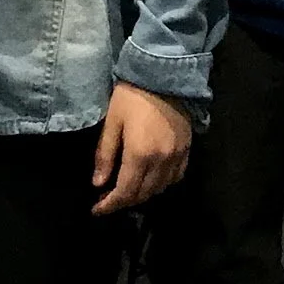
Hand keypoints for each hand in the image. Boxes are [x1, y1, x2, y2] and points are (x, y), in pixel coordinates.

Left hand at [92, 82, 191, 214]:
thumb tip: (98, 184)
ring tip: (127, 190)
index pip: (125, 192)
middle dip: (124, 201)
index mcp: (140, 155)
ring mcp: (177, 156)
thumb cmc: (132, 95)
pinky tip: (151, 179)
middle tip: (108, 199)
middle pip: (143, 194)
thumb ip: (105, 155)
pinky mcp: (187, 149)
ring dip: (143, 194)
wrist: (164, 73)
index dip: (110, 205)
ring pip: (160, 189)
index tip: (96, 210)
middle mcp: (161, 161)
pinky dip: (162, 184)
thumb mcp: (112, 122)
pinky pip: (176, 177)